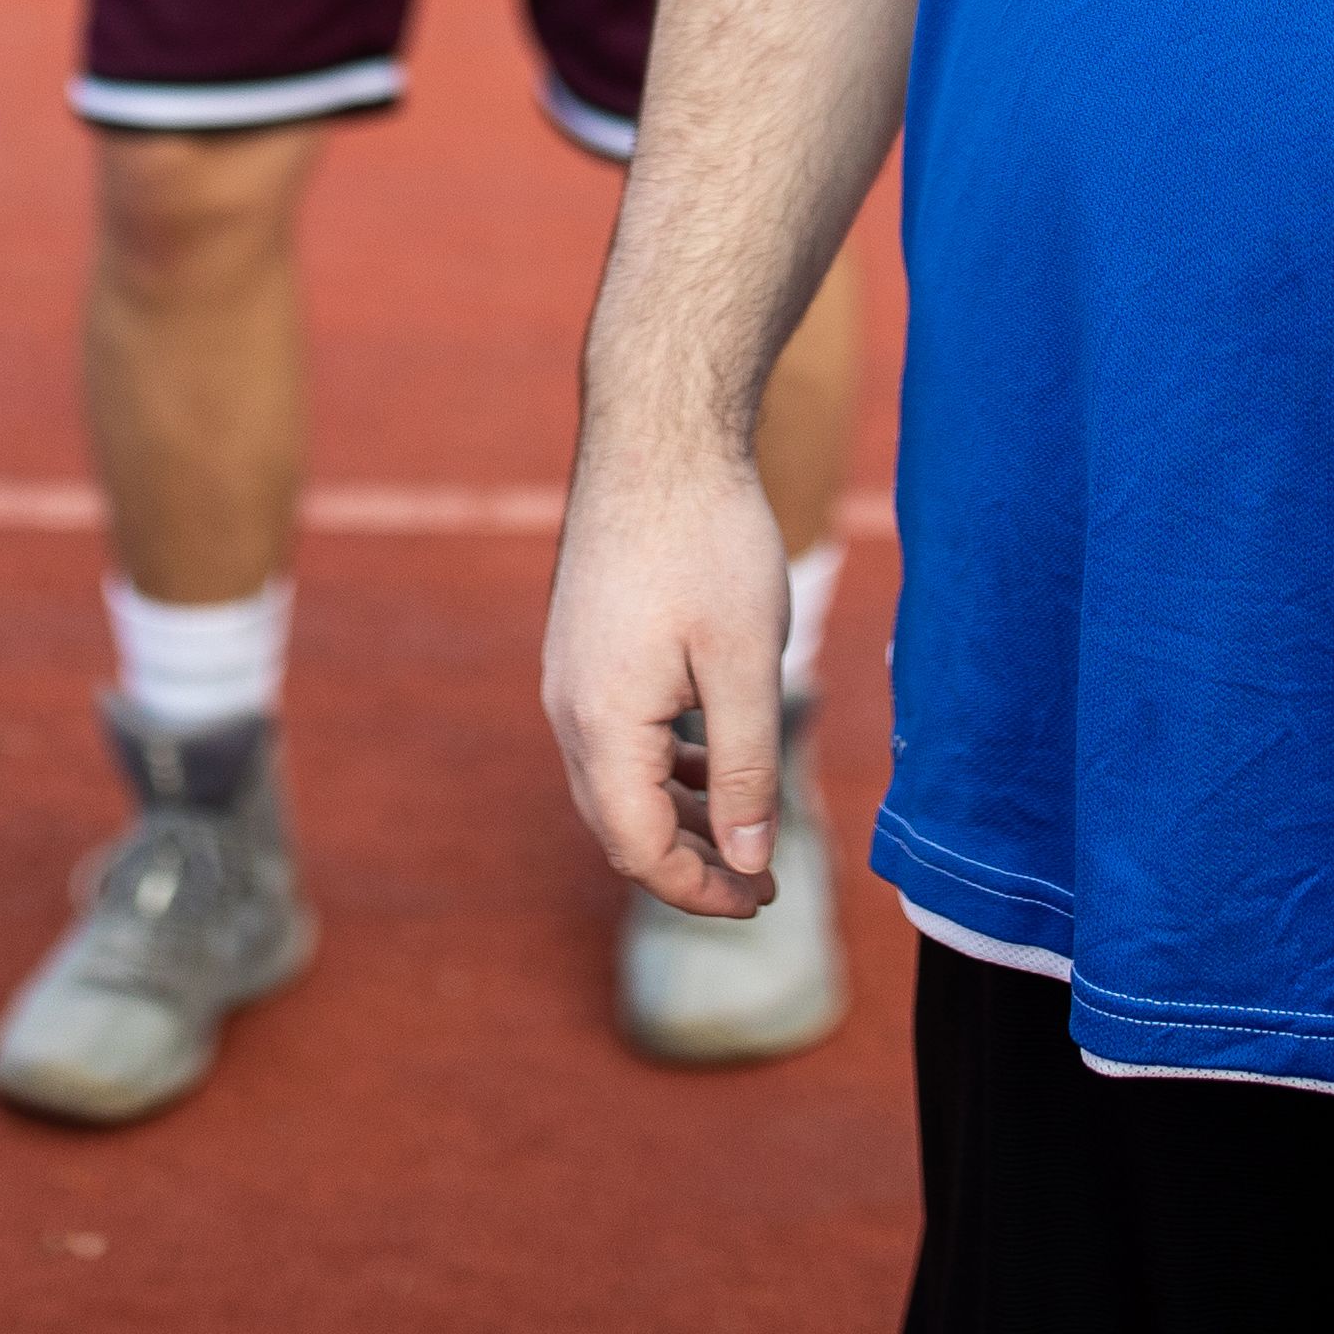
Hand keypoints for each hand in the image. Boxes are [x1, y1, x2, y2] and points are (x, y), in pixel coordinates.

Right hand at [541, 425, 790, 920]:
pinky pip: (615, 738)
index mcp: (603, 723)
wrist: (656, 435)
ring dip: (678, 818)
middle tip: (763, 882)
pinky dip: (663, 769)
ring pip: (616, 782)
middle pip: (619, 825)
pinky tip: (711, 763)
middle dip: (690, 863)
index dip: (701, 890)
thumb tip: (746, 860)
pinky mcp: (583, 649)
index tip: (764, 898)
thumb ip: (745, 769)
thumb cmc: (708, 538)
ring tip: (746, 832)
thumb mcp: (746, 663)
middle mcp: (568, 708)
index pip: (640, 849)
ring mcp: (569, 676)